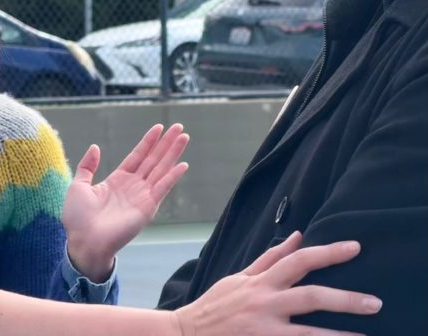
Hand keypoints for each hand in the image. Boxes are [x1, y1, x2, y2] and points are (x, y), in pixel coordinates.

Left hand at [63, 123, 188, 281]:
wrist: (83, 241)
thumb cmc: (78, 218)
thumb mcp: (78, 185)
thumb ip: (87, 166)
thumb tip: (95, 147)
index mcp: (118, 180)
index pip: (137, 156)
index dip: (148, 142)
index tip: (158, 128)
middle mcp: (133, 187)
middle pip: (153, 159)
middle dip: (166, 143)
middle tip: (178, 127)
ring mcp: (141, 196)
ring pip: (161, 169)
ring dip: (173, 153)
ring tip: (184, 137)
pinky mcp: (147, 208)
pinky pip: (162, 188)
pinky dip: (172, 176)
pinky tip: (182, 164)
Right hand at [174, 231, 381, 335]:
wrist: (188, 332)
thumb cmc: (217, 305)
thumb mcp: (240, 277)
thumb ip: (270, 259)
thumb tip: (297, 236)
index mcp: (260, 282)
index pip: (298, 260)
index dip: (327, 253)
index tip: (354, 248)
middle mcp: (264, 303)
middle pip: (310, 296)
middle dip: (344, 299)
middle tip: (374, 302)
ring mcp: (264, 329)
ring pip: (309, 333)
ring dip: (339, 335)